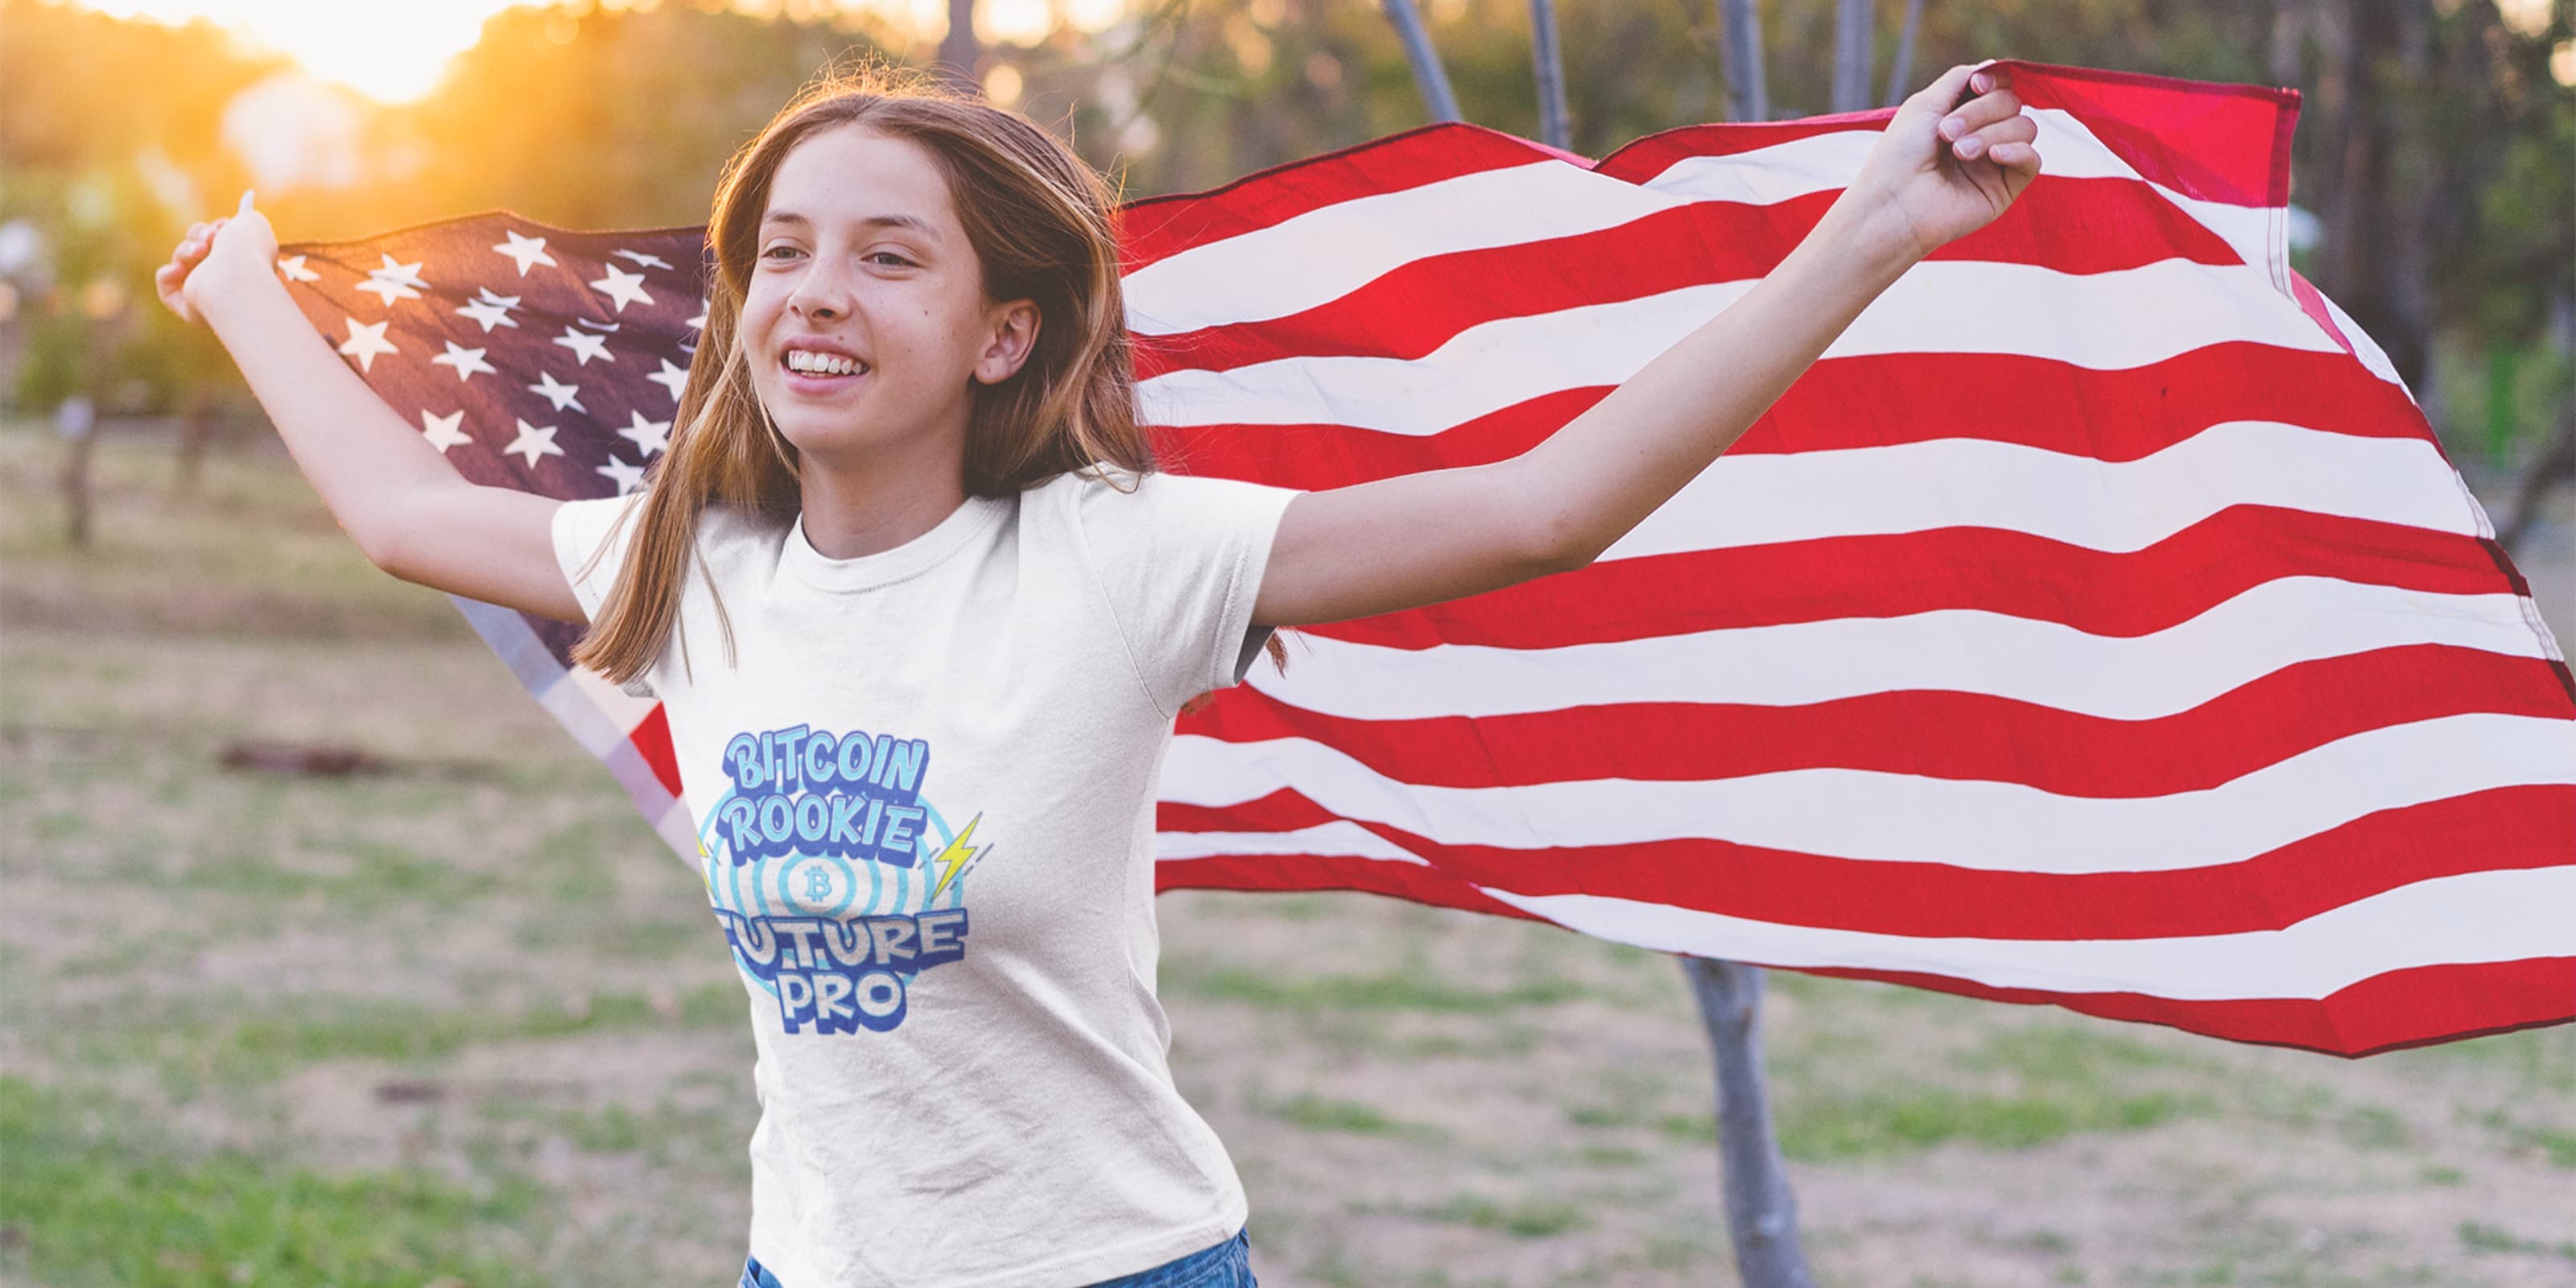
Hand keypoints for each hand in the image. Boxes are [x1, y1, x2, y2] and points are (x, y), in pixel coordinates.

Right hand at [156, 189, 278, 325]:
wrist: (239, 277)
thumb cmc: (248, 252)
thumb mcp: (252, 225)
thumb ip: (246, 213)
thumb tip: (248, 195)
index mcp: (239, 262)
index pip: (217, 239)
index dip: (216, 229)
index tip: (224, 225)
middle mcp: (221, 277)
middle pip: (194, 243)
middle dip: (199, 235)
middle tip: (211, 238)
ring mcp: (203, 291)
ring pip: (180, 258)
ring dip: (186, 250)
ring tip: (201, 251)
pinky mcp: (185, 305)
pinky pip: (166, 285)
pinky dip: (167, 274)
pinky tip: (178, 269)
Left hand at [1848, 62, 2041, 261]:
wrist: (1895, 203)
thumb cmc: (1901, 154)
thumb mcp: (1925, 103)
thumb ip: (1960, 79)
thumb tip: (1992, 65)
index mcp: (1962, 115)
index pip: (1999, 86)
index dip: (1994, 80)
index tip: (1976, 86)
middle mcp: (1982, 135)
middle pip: (2011, 102)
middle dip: (1981, 111)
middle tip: (1946, 133)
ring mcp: (1995, 162)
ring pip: (2024, 127)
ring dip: (1991, 132)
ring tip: (1959, 152)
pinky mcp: (2005, 188)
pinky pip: (2032, 160)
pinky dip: (2017, 151)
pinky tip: (1993, 155)